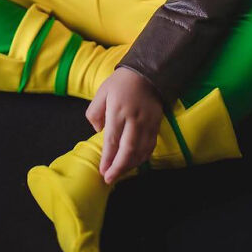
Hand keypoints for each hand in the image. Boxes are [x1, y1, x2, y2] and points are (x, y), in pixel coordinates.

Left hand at [85, 66, 163, 185]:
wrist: (148, 72)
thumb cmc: (121, 82)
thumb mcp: (102, 92)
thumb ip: (95, 112)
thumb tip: (98, 131)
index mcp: (118, 111)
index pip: (112, 141)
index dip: (108, 159)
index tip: (103, 171)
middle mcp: (134, 119)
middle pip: (127, 150)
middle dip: (118, 168)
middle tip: (110, 179)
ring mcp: (147, 123)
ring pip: (141, 151)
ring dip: (130, 165)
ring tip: (120, 173)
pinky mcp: (156, 124)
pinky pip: (150, 145)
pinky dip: (143, 157)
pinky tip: (135, 162)